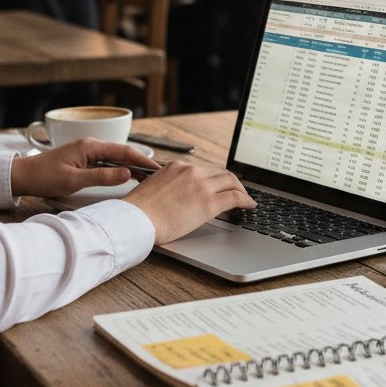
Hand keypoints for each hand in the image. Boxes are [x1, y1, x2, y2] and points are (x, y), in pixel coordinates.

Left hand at [10, 138, 160, 198]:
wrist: (22, 176)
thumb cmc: (44, 177)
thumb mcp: (74, 180)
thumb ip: (102, 177)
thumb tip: (126, 173)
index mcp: (90, 146)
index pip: (123, 151)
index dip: (142, 160)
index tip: (157, 169)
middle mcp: (90, 145)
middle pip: (122, 152)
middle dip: (141, 162)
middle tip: (158, 173)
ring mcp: (87, 151)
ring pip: (115, 157)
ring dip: (131, 165)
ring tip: (148, 176)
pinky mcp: (83, 158)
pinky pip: (107, 161)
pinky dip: (120, 168)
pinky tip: (127, 175)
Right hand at [123, 160, 255, 244]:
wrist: (136, 219)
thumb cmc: (139, 211)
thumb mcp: (154, 188)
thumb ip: (169, 186)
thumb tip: (177, 196)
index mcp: (177, 167)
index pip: (204, 169)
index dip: (216, 177)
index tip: (221, 183)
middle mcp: (191, 171)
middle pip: (221, 172)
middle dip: (232, 182)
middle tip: (238, 191)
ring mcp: (201, 185)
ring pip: (231, 181)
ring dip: (241, 190)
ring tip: (245, 199)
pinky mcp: (208, 202)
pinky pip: (235, 197)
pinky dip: (245, 200)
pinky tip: (249, 205)